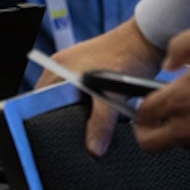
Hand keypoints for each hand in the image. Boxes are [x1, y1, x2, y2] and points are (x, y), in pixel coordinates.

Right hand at [36, 19, 163, 156]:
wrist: (148, 40)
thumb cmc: (126, 55)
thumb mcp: (111, 93)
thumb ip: (101, 122)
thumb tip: (94, 149)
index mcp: (58, 68)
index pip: (41, 101)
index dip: (48, 120)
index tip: (57, 138)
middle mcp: (65, 69)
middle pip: (57, 104)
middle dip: (67, 121)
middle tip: (78, 139)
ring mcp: (79, 72)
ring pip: (73, 103)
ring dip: (83, 116)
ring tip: (91, 131)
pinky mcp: (94, 76)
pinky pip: (86, 99)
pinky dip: (93, 110)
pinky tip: (102, 120)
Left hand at [131, 23, 189, 162]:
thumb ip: (180, 46)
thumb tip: (169, 62)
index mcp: (179, 99)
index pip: (143, 114)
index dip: (140, 110)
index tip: (145, 106)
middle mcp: (189, 126)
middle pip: (151, 144)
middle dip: (147, 135)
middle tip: (155, 125)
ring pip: (182, 147)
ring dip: (182, 135)